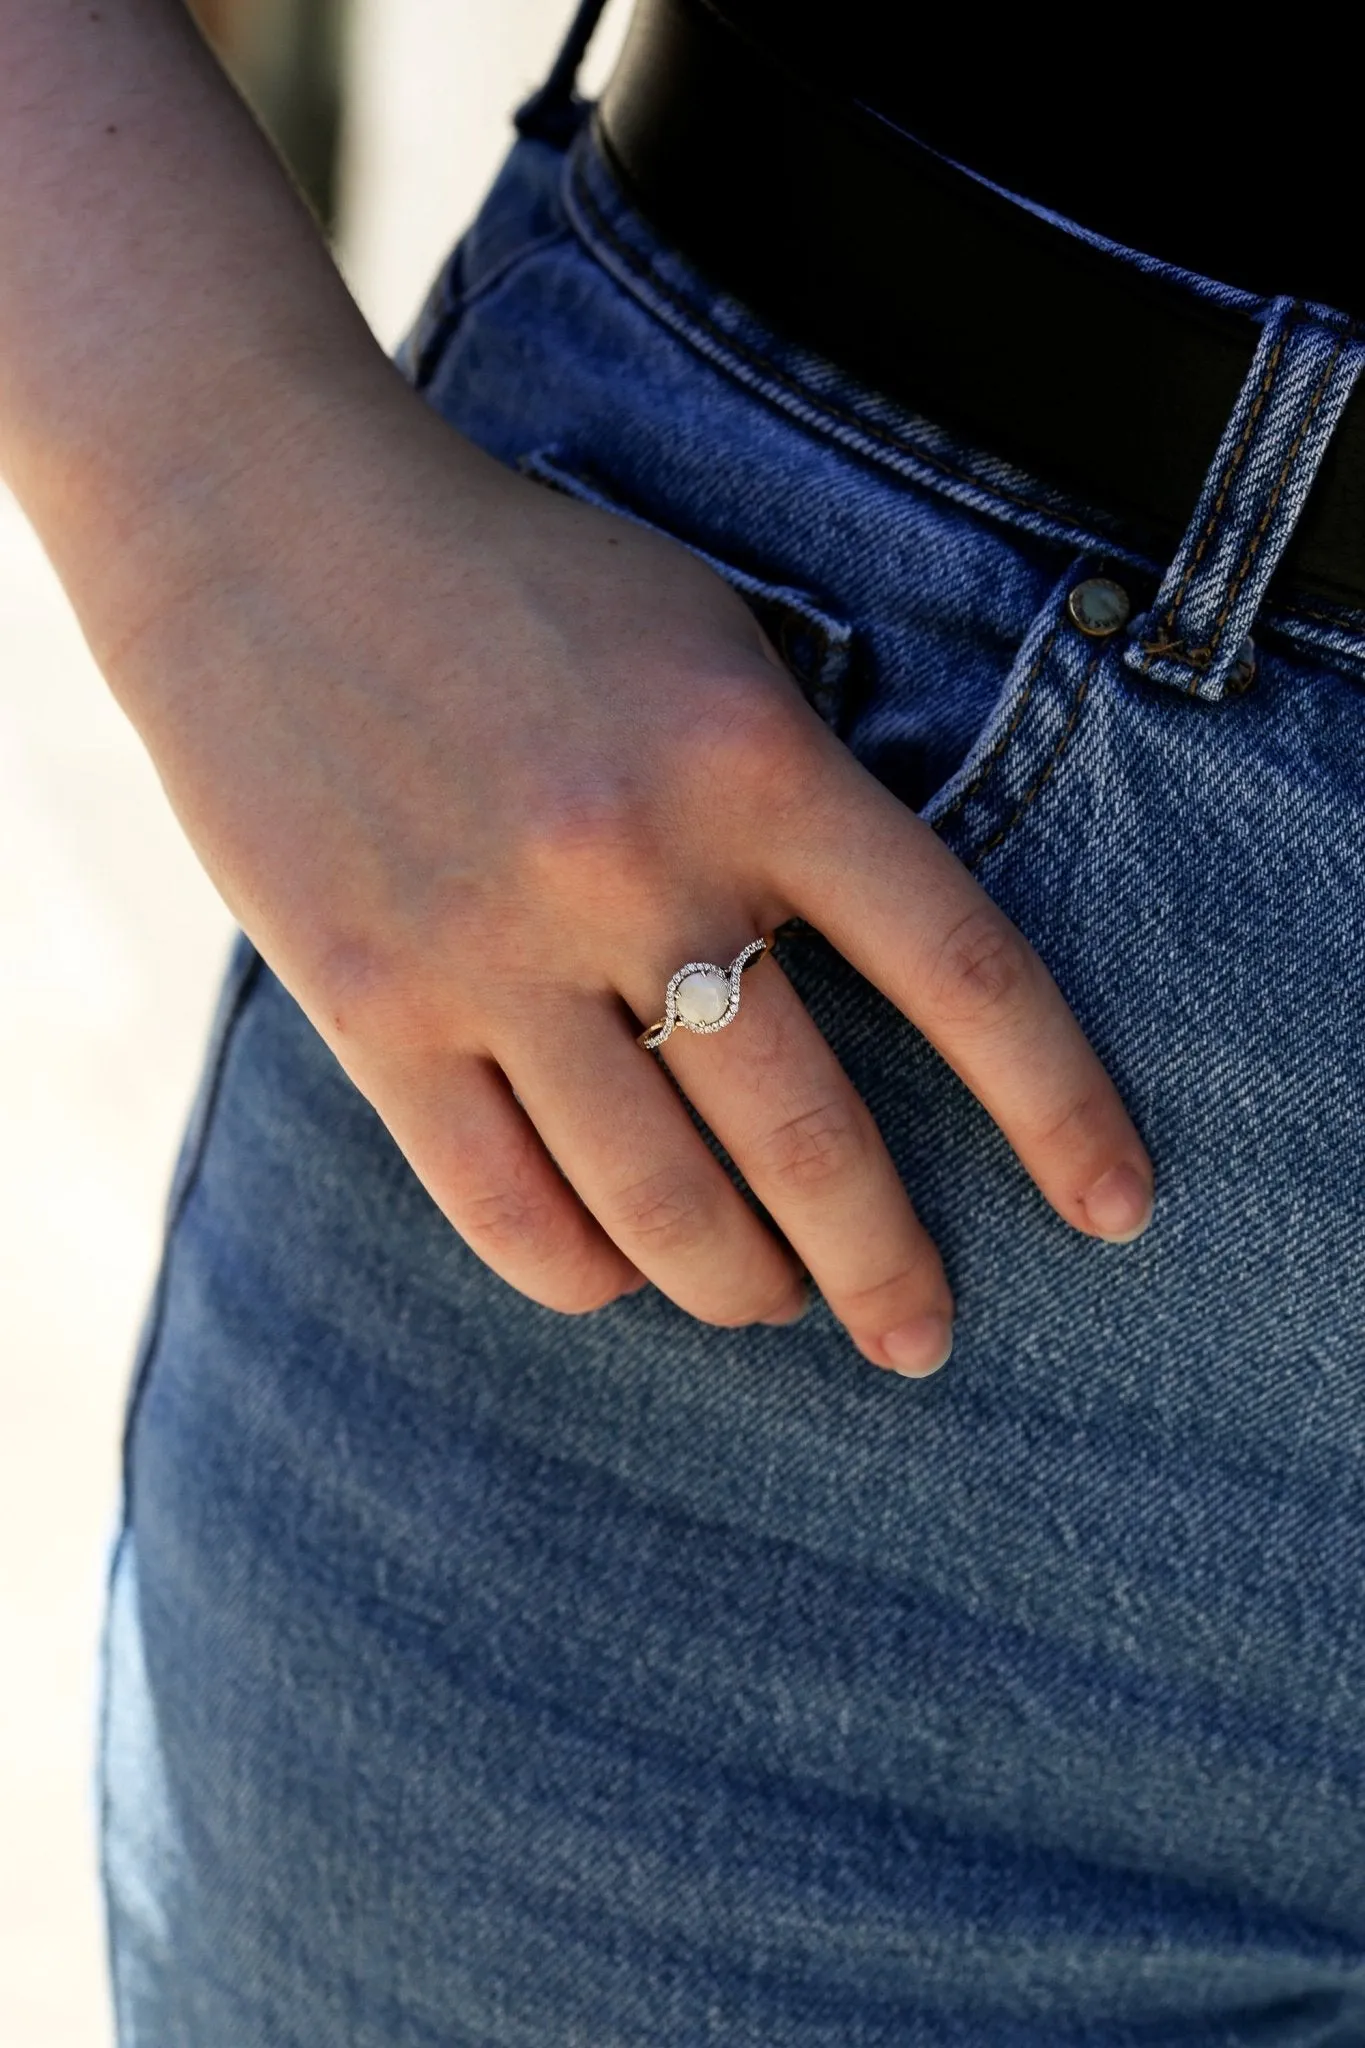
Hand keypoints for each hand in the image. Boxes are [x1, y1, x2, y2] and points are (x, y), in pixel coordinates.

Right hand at [103, 379, 1153, 1376]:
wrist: (265, 524)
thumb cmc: (518, 580)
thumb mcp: (709, 641)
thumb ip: (797, 799)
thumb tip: (860, 983)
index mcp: (752, 760)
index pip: (961, 969)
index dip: (1061, 1109)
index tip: (1115, 1207)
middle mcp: (635, 865)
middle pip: (811, 1137)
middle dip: (891, 1269)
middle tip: (923, 1335)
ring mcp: (493, 948)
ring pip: (658, 1205)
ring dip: (741, 1288)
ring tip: (777, 1305)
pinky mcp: (370, 1005)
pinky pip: (501, 1205)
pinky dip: (585, 1273)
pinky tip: (623, 1276)